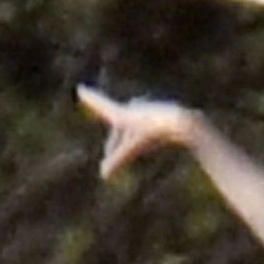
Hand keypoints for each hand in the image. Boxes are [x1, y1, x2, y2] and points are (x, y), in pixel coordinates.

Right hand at [76, 85, 200, 179]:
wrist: (182, 123)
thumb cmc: (155, 132)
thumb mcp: (133, 147)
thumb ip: (118, 160)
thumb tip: (104, 174)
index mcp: (124, 113)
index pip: (102, 105)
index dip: (91, 99)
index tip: (81, 89)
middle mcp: (134, 108)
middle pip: (118, 127)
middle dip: (115, 142)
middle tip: (110, 158)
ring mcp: (148, 111)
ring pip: (133, 128)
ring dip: (128, 139)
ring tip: (126, 148)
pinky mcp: (161, 118)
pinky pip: (147, 128)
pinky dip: (143, 137)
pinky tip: (151, 140)